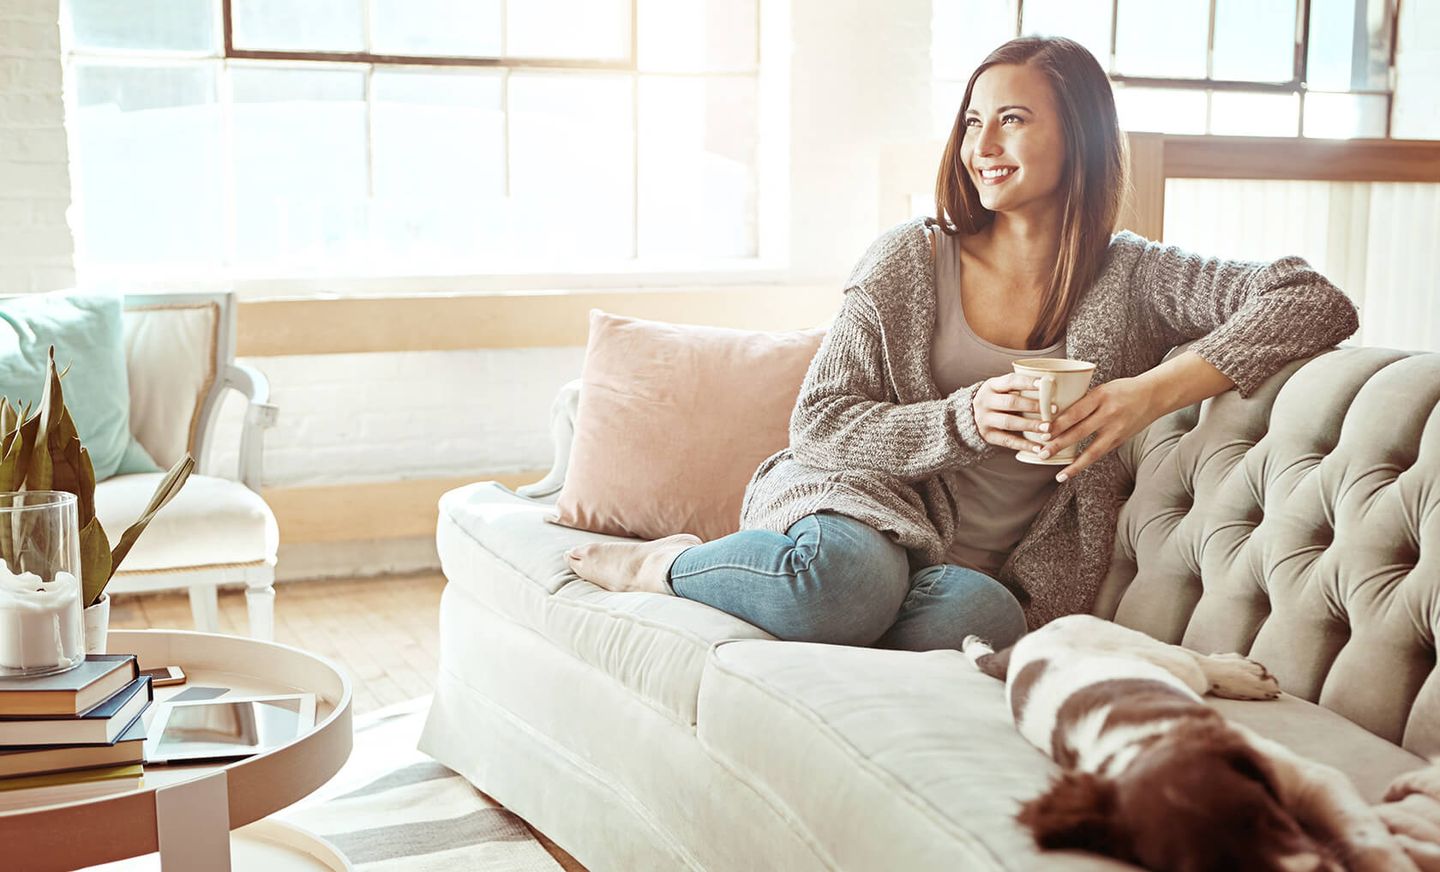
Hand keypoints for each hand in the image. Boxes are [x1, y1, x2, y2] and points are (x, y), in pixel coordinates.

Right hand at [972, 373, 1053, 452]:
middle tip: (1054, 409)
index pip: (1010, 381)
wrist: (970, 416)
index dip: (1028, 382)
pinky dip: (1024, 444)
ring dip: (1030, 425)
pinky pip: (1007, 440)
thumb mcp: (1001, 389)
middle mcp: (985, 401)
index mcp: (991, 386)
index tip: (1046, 383)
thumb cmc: (997, 399)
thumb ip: (1019, 387)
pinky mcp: (987, 435)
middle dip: (1033, 406)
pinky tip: (1038, 447)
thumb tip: (1052, 385)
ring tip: (1048, 428)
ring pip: (1009, 422)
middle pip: (1011, 402)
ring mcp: (984, 419)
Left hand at [1033, 377, 1157, 480]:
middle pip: (1080, 432)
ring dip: (1074, 464)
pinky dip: (1085, 463)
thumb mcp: (1101, 388)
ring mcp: (1117, 429)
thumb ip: (1082, 401)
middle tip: (1042, 452)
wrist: (1154, 395)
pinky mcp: (1121, 440)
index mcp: (1101, 396)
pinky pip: (1100, 454)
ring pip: (1092, 450)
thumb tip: (1054, 415)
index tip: (1042, 431)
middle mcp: (1109, 413)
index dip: (1058, 423)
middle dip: (1059, 444)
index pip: (1076, 412)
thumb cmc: (1123, 389)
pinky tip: (1072, 471)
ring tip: (1058, 474)